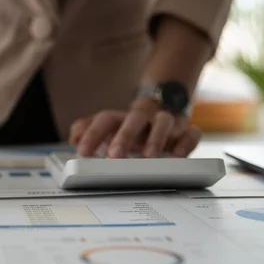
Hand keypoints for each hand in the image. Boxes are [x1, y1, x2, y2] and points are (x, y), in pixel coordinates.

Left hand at [69, 99, 200, 157]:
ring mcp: (166, 121)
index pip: (104, 120)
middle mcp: (143, 117)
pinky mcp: (185, 130)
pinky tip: (177, 155)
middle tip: (115, 156)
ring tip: (148, 157)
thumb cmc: (130, 125)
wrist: (163, 106)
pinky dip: (186, 143)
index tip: (82, 153)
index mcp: (122, 116)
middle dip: (124, 136)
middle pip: (134, 118)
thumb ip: (87, 131)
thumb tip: (72, 139)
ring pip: (164, 121)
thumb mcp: (108, 127)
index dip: (92, 135)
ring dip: (156, 138)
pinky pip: (191, 132)